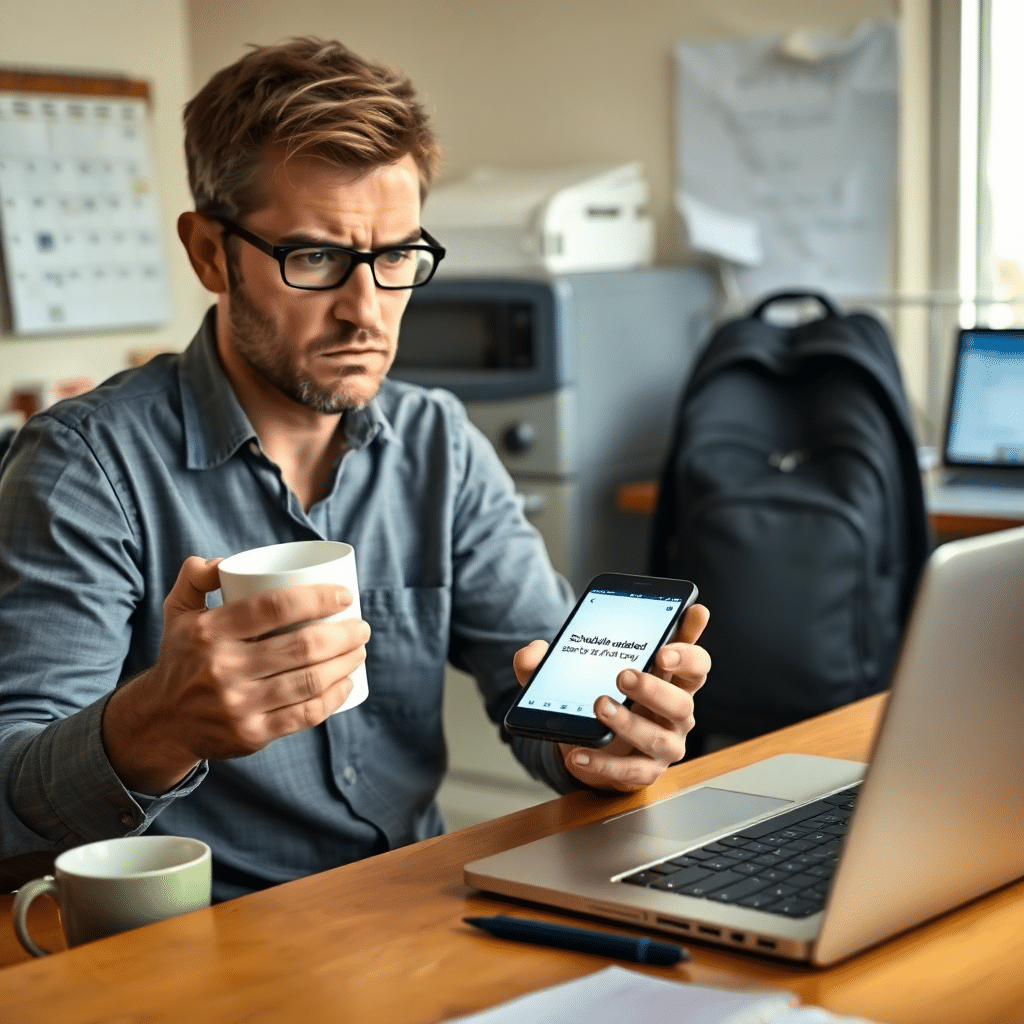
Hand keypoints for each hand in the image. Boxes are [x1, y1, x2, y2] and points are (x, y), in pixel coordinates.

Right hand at [102, 556, 369, 793]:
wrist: (160, 721)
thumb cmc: (183, 656)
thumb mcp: (179, 611)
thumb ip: (196, 577)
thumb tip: (223, 562)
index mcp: (210, 631)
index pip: (276, 607)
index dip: (318, 598)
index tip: (344, 595)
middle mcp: (223, 668)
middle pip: (302, 646)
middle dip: (344, 634)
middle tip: (361, 627)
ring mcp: (238, 705)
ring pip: (309, 681)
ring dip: (345, 664)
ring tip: (359, 651)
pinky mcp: (251, 735)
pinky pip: (304, 716)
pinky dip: (333, 699)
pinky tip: (347, 683)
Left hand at [513, 603, 709, 792]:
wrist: (590, 743)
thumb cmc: (597, 696)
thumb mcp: (576, 673)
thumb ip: (554, 657)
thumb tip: (534, 651)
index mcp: (669, 680)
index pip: (694, 662)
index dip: (690, 646)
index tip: (686, 622)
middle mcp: (675, 712)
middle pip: (682, 700)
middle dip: (655, 687)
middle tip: (624, 674)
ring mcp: (665, 743)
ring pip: (658, 737)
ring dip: (628, 722)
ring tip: (600, 707)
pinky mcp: (646, 770)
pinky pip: (630, 770)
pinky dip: (603, 764)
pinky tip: (579, 754)